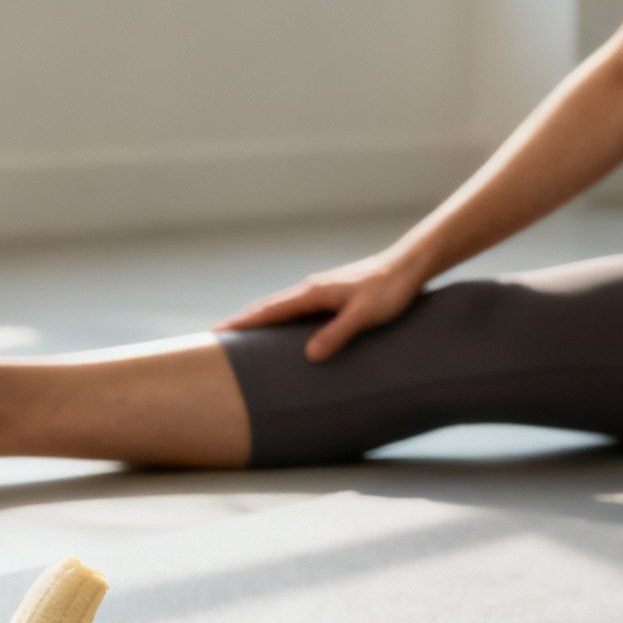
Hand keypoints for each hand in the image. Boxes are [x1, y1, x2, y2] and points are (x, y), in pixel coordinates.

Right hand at [215, 251, 426, 361]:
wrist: (406, 267)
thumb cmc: (388, 291)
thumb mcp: (363, 315)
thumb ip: (337, 334)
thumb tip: (309, 356)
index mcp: (312, 293)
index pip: (268, 310)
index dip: (241, 323)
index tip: (216, 333)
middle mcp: (310, 290)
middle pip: (267, 308)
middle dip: (241, 323)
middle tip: (216, 339)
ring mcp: (320, 292)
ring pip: (280, 309)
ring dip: (259, 322)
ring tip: (240, 339)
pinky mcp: (331, 296)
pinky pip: (296, 311)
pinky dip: (280, 321)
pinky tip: (282, 333)